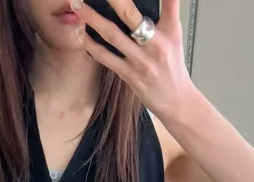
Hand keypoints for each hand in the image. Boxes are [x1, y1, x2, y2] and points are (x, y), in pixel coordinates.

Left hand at [77, 0, 192, 121]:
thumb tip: (147, 2)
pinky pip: (107, 58)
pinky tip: (81, 35)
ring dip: (92, 19)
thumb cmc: (172, 66)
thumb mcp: (174, 36)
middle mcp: (156, 44)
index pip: (169, 1)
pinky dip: (92, 45)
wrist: (175, 100)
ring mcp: (141, 61)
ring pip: (113, 35)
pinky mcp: (130, 76)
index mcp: (170, 30)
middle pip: (130, 14)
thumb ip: (165, 13)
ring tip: (77, 6)